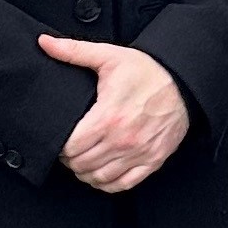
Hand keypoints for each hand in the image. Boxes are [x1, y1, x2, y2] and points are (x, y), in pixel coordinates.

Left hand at [40, 36, 189, 193]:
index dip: (60, 146)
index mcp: (108, 117)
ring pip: (99, 177)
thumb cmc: (147, 71)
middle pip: (82, 164)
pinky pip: (123, 184)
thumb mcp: (109, 56)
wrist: (183, 82)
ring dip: (86, 172)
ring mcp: (138, 153)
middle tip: (69, 150)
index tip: (61, 140)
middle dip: (70, 159)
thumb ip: (74, 51)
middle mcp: (122, 140)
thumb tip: (45, 42)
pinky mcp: (152, 161)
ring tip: (83, 161)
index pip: (71, 147)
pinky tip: (101, 173)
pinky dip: (107, 183)